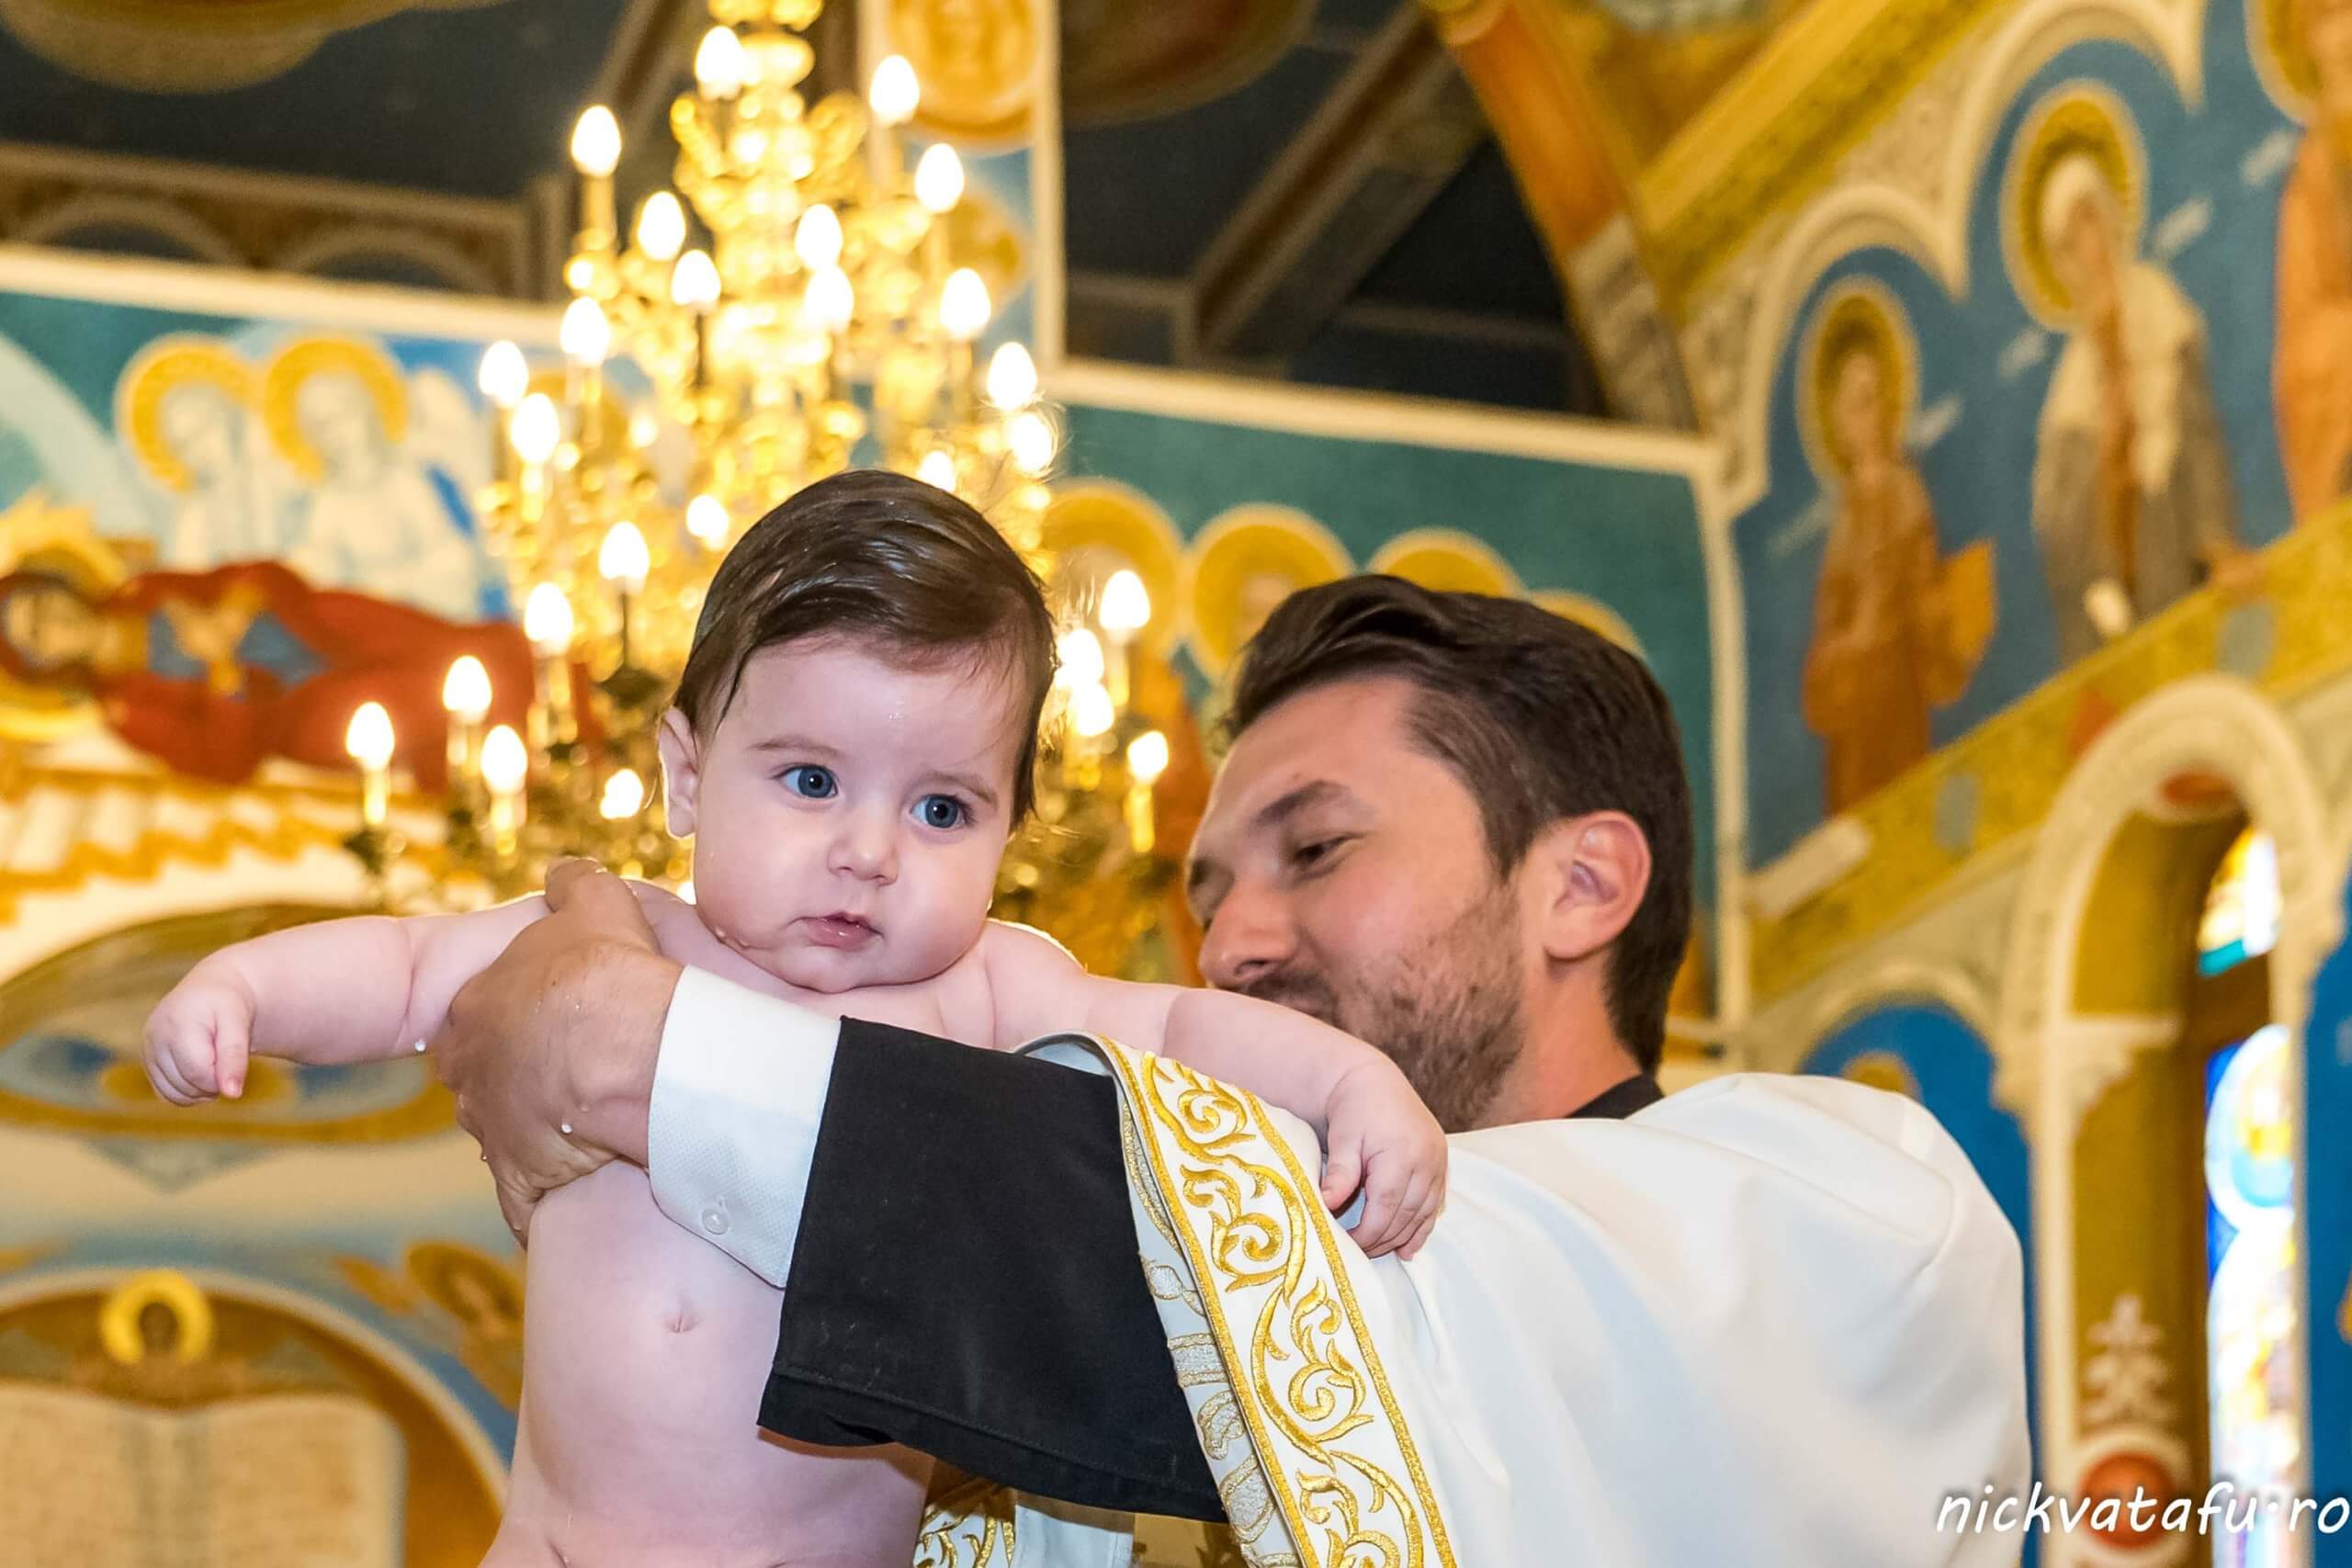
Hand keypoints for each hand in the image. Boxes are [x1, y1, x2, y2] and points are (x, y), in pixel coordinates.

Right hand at [144, 962, 256, 1102]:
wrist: (210, 991)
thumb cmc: (227, 1005)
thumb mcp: (238, 1023)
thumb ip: (234, 1056)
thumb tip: (232, 1094)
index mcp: (176, 1024)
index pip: (198, 1073)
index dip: (221, 1078)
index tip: (234, 1063)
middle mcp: (154, 1038)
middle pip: (186, 1086)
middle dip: (213, 1084)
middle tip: (227, 1061)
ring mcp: (147, 1051)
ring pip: (174, 1095)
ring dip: (201, 1091)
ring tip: (216, 1066)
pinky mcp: (148, 1062)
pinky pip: (166, 1094)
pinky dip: (188, 1093)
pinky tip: (203, 1075)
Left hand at [430, 859, 681, 1242]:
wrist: (628, 1052)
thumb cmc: (607, 975)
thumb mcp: (594, 902)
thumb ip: (574, 883)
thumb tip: (565, 868)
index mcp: (476, 1009)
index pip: (488, 1017)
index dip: (532, 1018)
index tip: (568, 1023)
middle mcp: (471, 1071)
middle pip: (492, 1076)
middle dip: (529, 1078)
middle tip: (583, 1073)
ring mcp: (491, 1129)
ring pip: (510, 1134)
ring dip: (544, 1133)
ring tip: (598, 1125)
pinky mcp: (521, 1180)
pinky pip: (527, 1201)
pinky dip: (547, 1199)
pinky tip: (580, 1188)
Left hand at [1317, 1055, 1446, 1259]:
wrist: (1374, 1082)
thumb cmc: (1353, 1110)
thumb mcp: (1342, 1139)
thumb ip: (1340, 1174)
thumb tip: (1325, 1206)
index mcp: (1401, 1154)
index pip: (1386, 1207)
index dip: (1368, 1233)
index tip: (1348, 1246)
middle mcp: (1427, 1160)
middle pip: (1406, 1215)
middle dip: (1383, 1239)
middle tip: (1359, 1254)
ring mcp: (1438, 1163)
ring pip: (1423, 1214)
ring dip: (1402, 1237)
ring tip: (1379, 1252)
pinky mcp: (1441, 1165)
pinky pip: (1435, 1205)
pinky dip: (1422, 1227)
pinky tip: (1409, 1247)